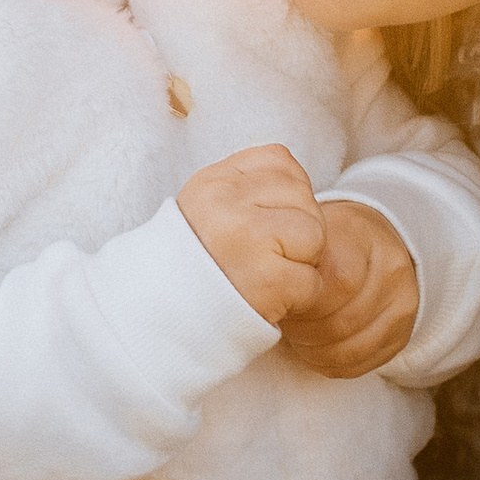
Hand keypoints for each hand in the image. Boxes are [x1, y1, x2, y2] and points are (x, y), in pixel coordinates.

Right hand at [176, 142, 327, 325]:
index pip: (279, 160)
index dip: (285, 193)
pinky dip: (298, 297)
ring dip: (301, 264)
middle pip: (304, 197)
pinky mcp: (268, 279)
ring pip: (315, 234)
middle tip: (264, 257)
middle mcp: (228, 202)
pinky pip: (313, 280)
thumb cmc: (196, 266)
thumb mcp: (208, 209)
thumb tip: (298, 181)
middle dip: (297, 231)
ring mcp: (248, 239)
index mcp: (214, 181)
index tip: (264, 222)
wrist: (164, 320)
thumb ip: (247, 187)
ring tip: (266, 276)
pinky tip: (268, 299)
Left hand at [279, 198, 420, 375]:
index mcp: (362, 236)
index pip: (339, 281)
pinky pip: (360, 365)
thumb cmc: (327, 243)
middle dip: (304, 331)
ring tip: (299, 336)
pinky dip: (330, 363)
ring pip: (350, 349)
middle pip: (341, 322)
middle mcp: (391, 269)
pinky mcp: (402, 334)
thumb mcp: (306, 237)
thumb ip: (291, 260)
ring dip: (314, 350)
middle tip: (287, 323)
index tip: (285, 300)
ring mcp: (402, 304)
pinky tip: (316, 348)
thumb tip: (267, 295)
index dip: (304, 301)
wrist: (372, 244)